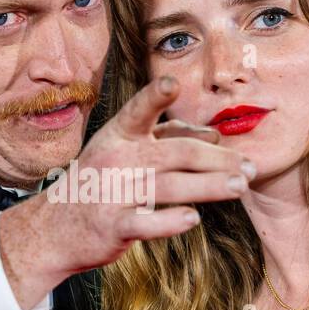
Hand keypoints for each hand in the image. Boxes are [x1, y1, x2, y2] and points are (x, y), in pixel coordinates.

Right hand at [0, 76, 254, 308]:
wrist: (58, 226)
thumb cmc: (102, 180)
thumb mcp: (125, 149)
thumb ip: (168, 136)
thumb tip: (216, 134)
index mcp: (120, 135)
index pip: (139, 111)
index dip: (155, 97)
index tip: (172, 83)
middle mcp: (117, 159)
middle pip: (176, 154)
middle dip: (217, 159)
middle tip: (250, 167)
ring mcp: (114, 193)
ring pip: (170, 187)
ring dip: (210, 186)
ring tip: (240, 187)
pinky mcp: (114, 226)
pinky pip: (147, 223)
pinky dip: (170, 221)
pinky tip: (193, 219)